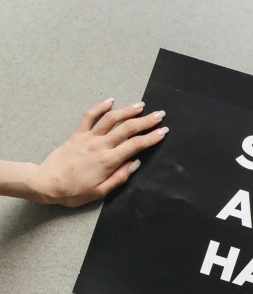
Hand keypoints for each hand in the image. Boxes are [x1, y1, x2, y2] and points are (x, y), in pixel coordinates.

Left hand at [31, 98, 167, 206]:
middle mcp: (100, 146)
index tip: (163, 131)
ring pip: (112, 119)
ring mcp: (88, 138)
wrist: (47, 183)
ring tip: (141, 105)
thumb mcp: (100, 192)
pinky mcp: (77, 134)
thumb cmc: (73, 191)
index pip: (135, 145)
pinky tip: (110, 101)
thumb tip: (135, 164)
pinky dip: (100, 106)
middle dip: (146, 121)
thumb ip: (119, 177)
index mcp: (108, 161)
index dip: (152, 137)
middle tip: (159, 115)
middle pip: (128, 129)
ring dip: (128, 110)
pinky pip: (90, 116)